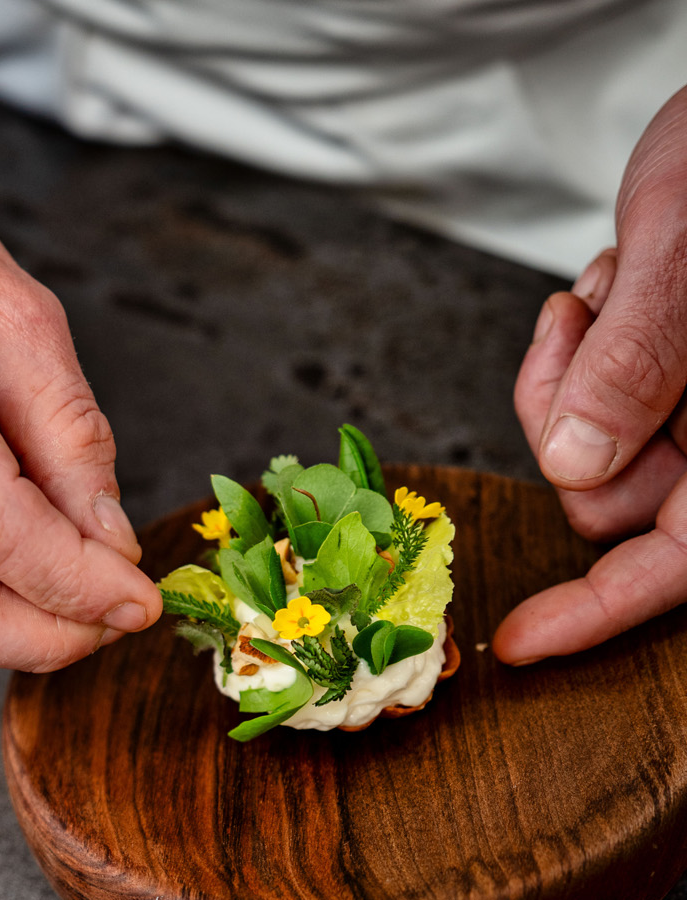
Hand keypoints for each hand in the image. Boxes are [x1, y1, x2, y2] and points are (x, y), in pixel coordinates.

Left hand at [496, 85, 686, 664]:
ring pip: (582, 451)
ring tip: (613, 286)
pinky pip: (580, 398)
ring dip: (568, 370)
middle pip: (608, 497)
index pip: (684, 559)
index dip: (601, 609)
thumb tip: (577, 468)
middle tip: (583, 318)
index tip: (519, 643)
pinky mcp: (661, 379)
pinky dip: (574, 347)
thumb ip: (640, 362)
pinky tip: (615, 283)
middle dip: (566, 418)